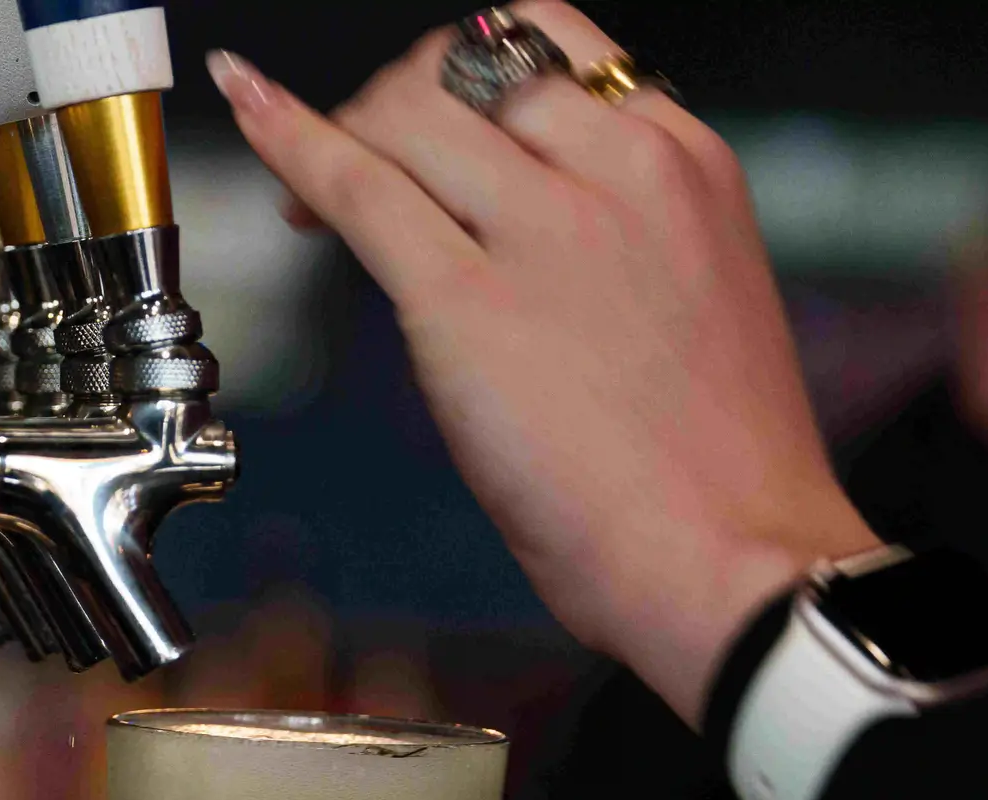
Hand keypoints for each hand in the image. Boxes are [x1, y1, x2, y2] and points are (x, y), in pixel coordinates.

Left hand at [207, 6, 879, 726]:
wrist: (737, 561)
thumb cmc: (719, 472)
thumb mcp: (694, 298)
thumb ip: (619, 240)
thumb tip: (515, 232)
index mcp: (684, 161)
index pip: (553, 47)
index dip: (471, 75)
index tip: (433, 129)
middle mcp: (619, 169)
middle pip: (469, 64)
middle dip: (398, 102)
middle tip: (361, 165)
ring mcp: (544, 228)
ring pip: (407, 111)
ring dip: (345, 131)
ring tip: (311, 195)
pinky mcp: (467, 300)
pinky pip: (358, 185)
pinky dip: (288, 138)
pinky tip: (251, 106)